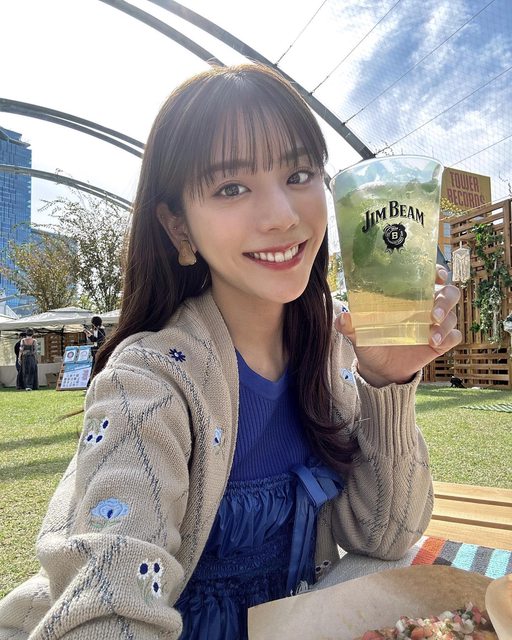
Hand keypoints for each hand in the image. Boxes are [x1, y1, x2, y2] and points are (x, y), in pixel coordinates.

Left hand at [334, 266, 461, 386]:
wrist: (379, 369)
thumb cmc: (371, 342)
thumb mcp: (358, 334)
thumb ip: (350, 325)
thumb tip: (343, 316)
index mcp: (409, 297)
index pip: (431, 277)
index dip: (439, 272)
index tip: (438, 275)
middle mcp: (426, 306)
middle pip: (449, 293)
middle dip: (445, 299)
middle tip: (433, 312)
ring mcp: (435, 325)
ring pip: (453, 315)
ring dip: (446, 321)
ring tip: (431, 334)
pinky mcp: (441, 343)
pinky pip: (454, 336)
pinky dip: (448, 337)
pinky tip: (435, 343)